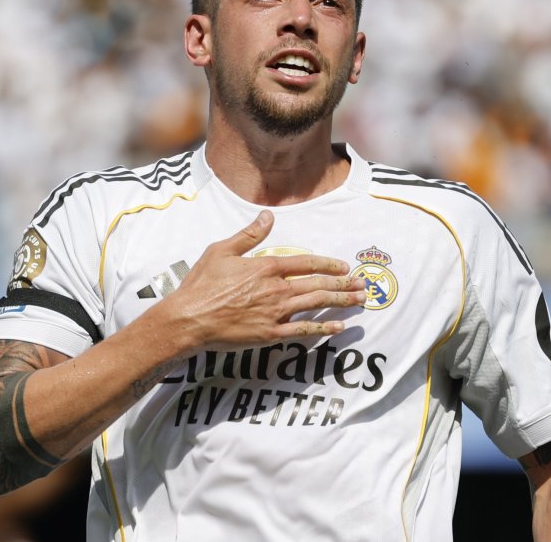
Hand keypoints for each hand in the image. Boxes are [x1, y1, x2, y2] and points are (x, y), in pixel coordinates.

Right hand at [161, 210, 365, 350]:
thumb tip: (269, 216)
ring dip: (341, 301)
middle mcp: (276, 289)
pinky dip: (324, 328)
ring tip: (359, 300)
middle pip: (318, 285)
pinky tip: (340, 326)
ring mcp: (275, 313)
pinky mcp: (271, 334)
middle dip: (343, 284)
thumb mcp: (222, 251)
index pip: (305, 263)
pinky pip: (304, 331)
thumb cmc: (202, 285)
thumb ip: (249, 235)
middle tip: (362, 284)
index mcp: (266, 267)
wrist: (189, 319)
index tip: (344, 266)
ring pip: (316, 304)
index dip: (327, 264)